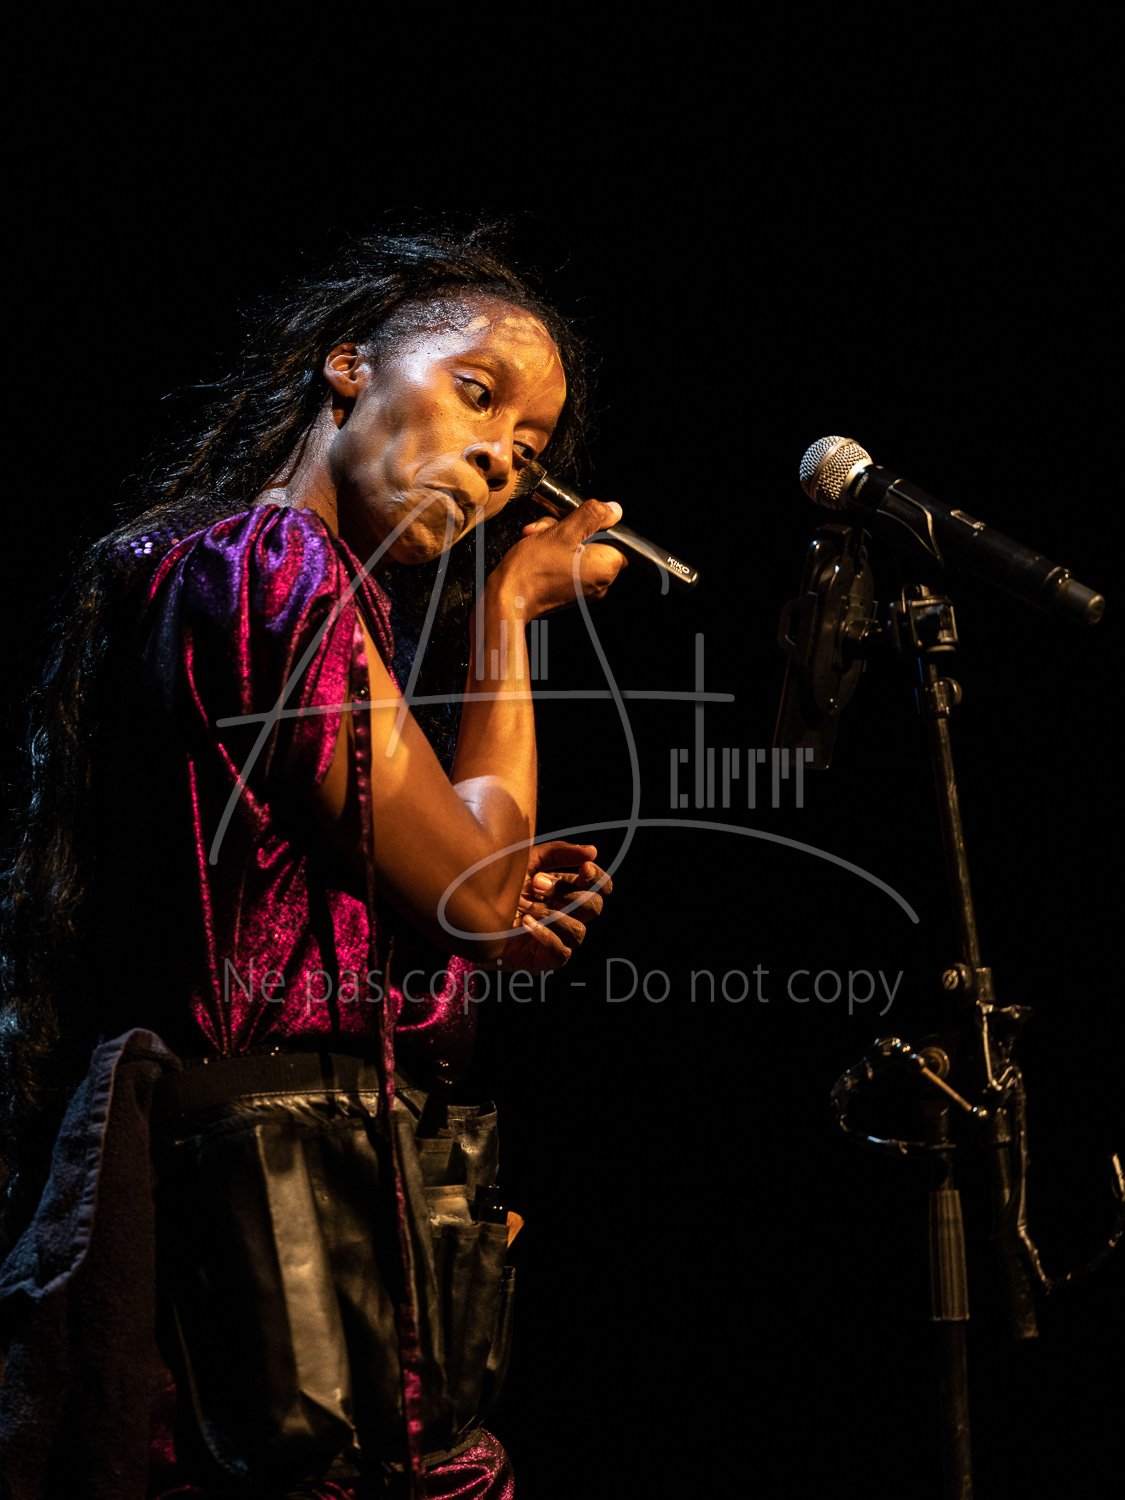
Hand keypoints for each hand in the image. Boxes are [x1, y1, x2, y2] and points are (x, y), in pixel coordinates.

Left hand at [481, 840, 613, 974]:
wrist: (469, 917)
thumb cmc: (499, 888)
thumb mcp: (526, 862)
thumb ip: (558, 853)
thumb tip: (593, 850)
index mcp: (567, 890)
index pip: (600, 887)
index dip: (598, 878)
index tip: (584, 868)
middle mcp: (568, 915)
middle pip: (594, 906)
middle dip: (567, 893)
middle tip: (536, 884)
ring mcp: (559, 939)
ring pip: (579, 930)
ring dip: (553, 915)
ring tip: (526, 908)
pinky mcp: (546, 960)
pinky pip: (561, 952)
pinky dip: (546, 935)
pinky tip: (525, 923)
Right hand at [491, 499, 627, 618]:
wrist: (506, 600)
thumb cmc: (532, 571)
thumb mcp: (563, 532)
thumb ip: (592, 516)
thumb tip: (613, 510)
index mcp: (605, 568)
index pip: (618, 537)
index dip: (597, 523)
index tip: (577, 519)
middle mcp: (600, 582)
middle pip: (595, 541)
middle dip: (570, 527)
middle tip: (550, 526)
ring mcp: (584, 589)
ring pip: (578, 549)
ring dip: (558, 537)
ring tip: (537, 536)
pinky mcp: (569, 591)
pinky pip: (568, 563)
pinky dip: (554, 552)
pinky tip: (537, 547)